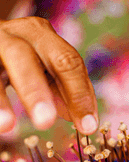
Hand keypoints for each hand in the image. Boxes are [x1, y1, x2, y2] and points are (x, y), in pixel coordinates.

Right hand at [0, 17, 98, 134]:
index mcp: (44, 37)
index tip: (88, 127)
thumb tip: (87, 123)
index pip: (68, 63)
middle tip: (46, 122)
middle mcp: (17, 34)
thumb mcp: (48, 71)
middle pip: (26, 57)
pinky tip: (0, 122)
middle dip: (37, 91)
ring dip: (2, 98)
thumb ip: (67, 93)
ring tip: (7, 125)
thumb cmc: (28, 61)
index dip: (79, 95)